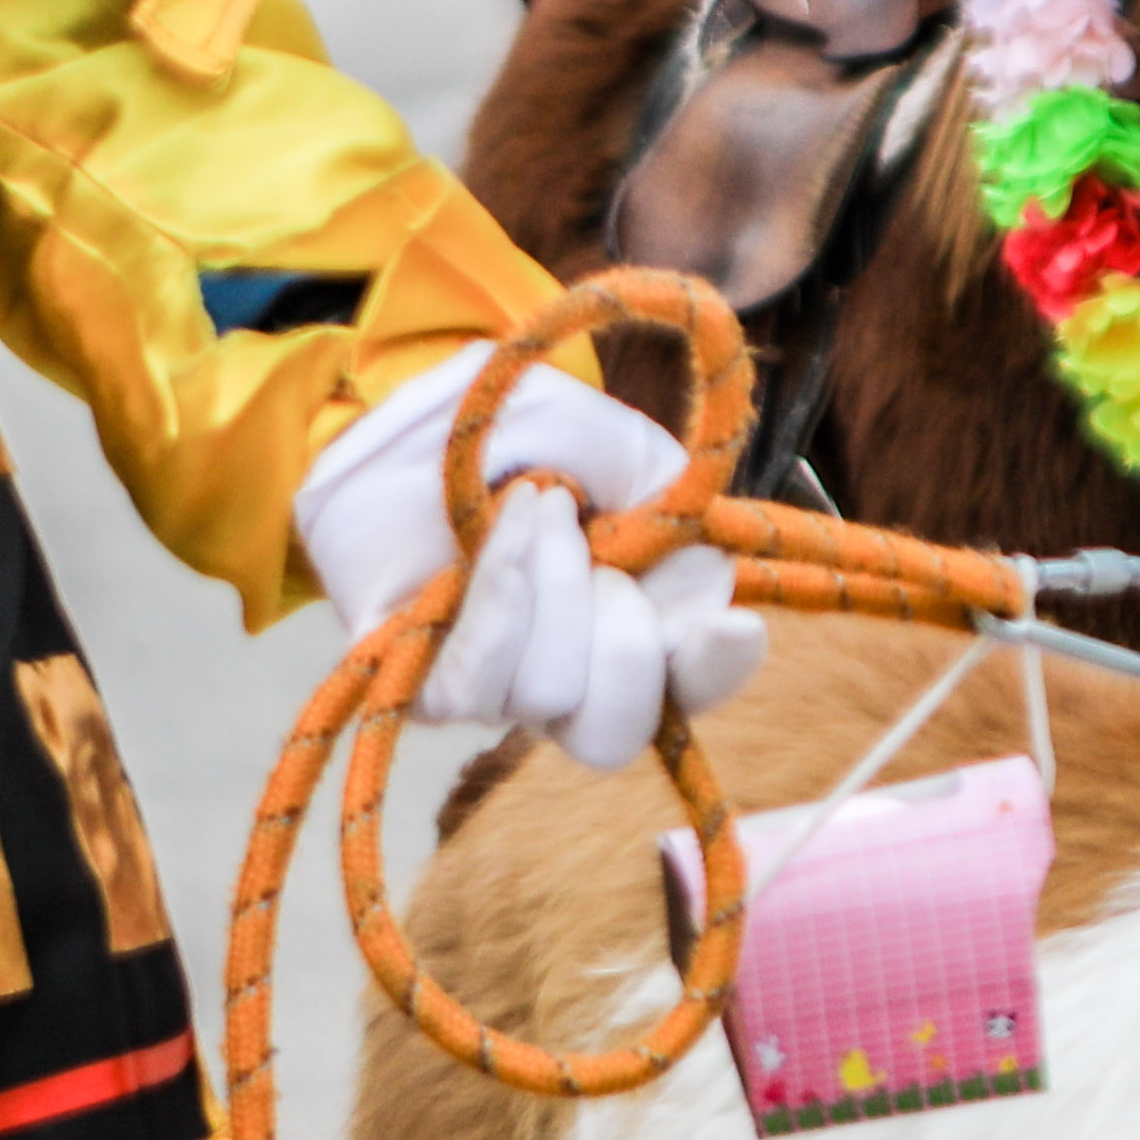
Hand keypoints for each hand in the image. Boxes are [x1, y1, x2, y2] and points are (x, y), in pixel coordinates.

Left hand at [296, 348, 767, 775]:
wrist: (407, 416)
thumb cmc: (514, 424)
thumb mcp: (605, 437)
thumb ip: (657, 494)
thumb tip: (696, 574)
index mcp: (646, 615)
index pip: (697, 682)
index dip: (717, 668)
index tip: (731, 626)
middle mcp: (573, 671)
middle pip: (618, 723)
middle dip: (619, 627)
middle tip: (591, 532)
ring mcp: (500, 688)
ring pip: (548, 693)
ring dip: (551, 583)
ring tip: (533, 503)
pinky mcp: (430, 686)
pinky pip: (477, 678)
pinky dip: (503, 592)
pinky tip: (505, 526)